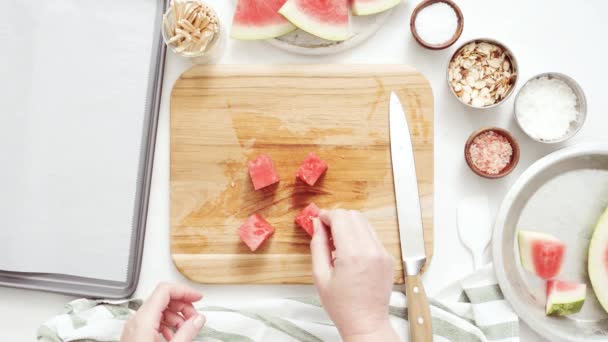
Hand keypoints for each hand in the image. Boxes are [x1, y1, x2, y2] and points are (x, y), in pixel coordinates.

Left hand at [121, 283, 205, 341]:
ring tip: (187, 328)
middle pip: (162, 299)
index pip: (165, 290)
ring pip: (158, 310)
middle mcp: (135, 320)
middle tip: (195, 317)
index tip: (197, 297)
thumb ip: (187, 331)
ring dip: (176, 316)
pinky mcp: (134, 336)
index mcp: (143, 319)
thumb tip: (198, 319)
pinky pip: (152, 321)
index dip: (184, 290)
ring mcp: (133, 328)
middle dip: (182, 305)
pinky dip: (166, 324)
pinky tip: (174, 335)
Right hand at [310, 209, 398, 341]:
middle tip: (326, 232)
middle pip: (353, 215)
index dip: (326, 215)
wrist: (366, 323)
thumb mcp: (320, 276)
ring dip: (349, 225)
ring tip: (337, 243)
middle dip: (337, 218)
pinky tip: (350, 251)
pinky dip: (360, 235)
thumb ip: (317, 245)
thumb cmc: (343, 306)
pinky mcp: (388, 257)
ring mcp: (382, 253)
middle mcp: (371, 250)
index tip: (318, 220)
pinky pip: (372, 235)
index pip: (340, 217)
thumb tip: (316, 225)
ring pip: (364, 222)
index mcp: (352, 254)